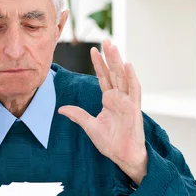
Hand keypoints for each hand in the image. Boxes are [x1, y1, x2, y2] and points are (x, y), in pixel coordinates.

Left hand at [58, 40, 147, 184]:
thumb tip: (61, 109)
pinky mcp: (134, 108)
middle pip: (114, 73)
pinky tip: (127, 65)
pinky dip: (131, 77)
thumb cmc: (110, 142)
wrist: (123, 156)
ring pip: (123, 77)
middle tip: (106, 40)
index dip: (99, 64)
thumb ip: (78, 115)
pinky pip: (134, 90)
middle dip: (110, 56)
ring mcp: (128, 102)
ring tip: (113, 47)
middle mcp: (120, 97)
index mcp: (110, 100)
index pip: (104, 77)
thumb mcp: (90, 126)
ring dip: (118, 61)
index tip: (93, 50)